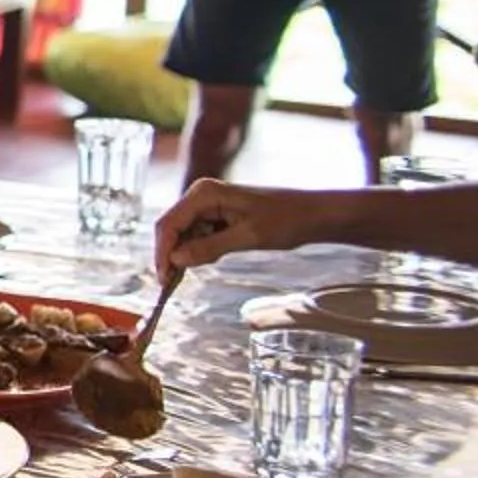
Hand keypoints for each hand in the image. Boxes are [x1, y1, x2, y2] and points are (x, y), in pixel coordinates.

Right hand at [155, 177, 336, 279]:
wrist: (315, 214)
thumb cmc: (287, 220)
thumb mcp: (248, 237)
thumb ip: (209, 247)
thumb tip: (175, 260)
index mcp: (204, 193)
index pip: (169, 224)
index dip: (162, 252)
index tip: (164, 280)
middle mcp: (201, 195)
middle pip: (172, 228)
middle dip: (170, 255)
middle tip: (170, 284)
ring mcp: (208, 204)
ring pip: (183, 233)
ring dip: (185, 254)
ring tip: (190, 274)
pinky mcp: (217, 214)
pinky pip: (198, 234)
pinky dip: (199, 250)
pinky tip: (211, 259)